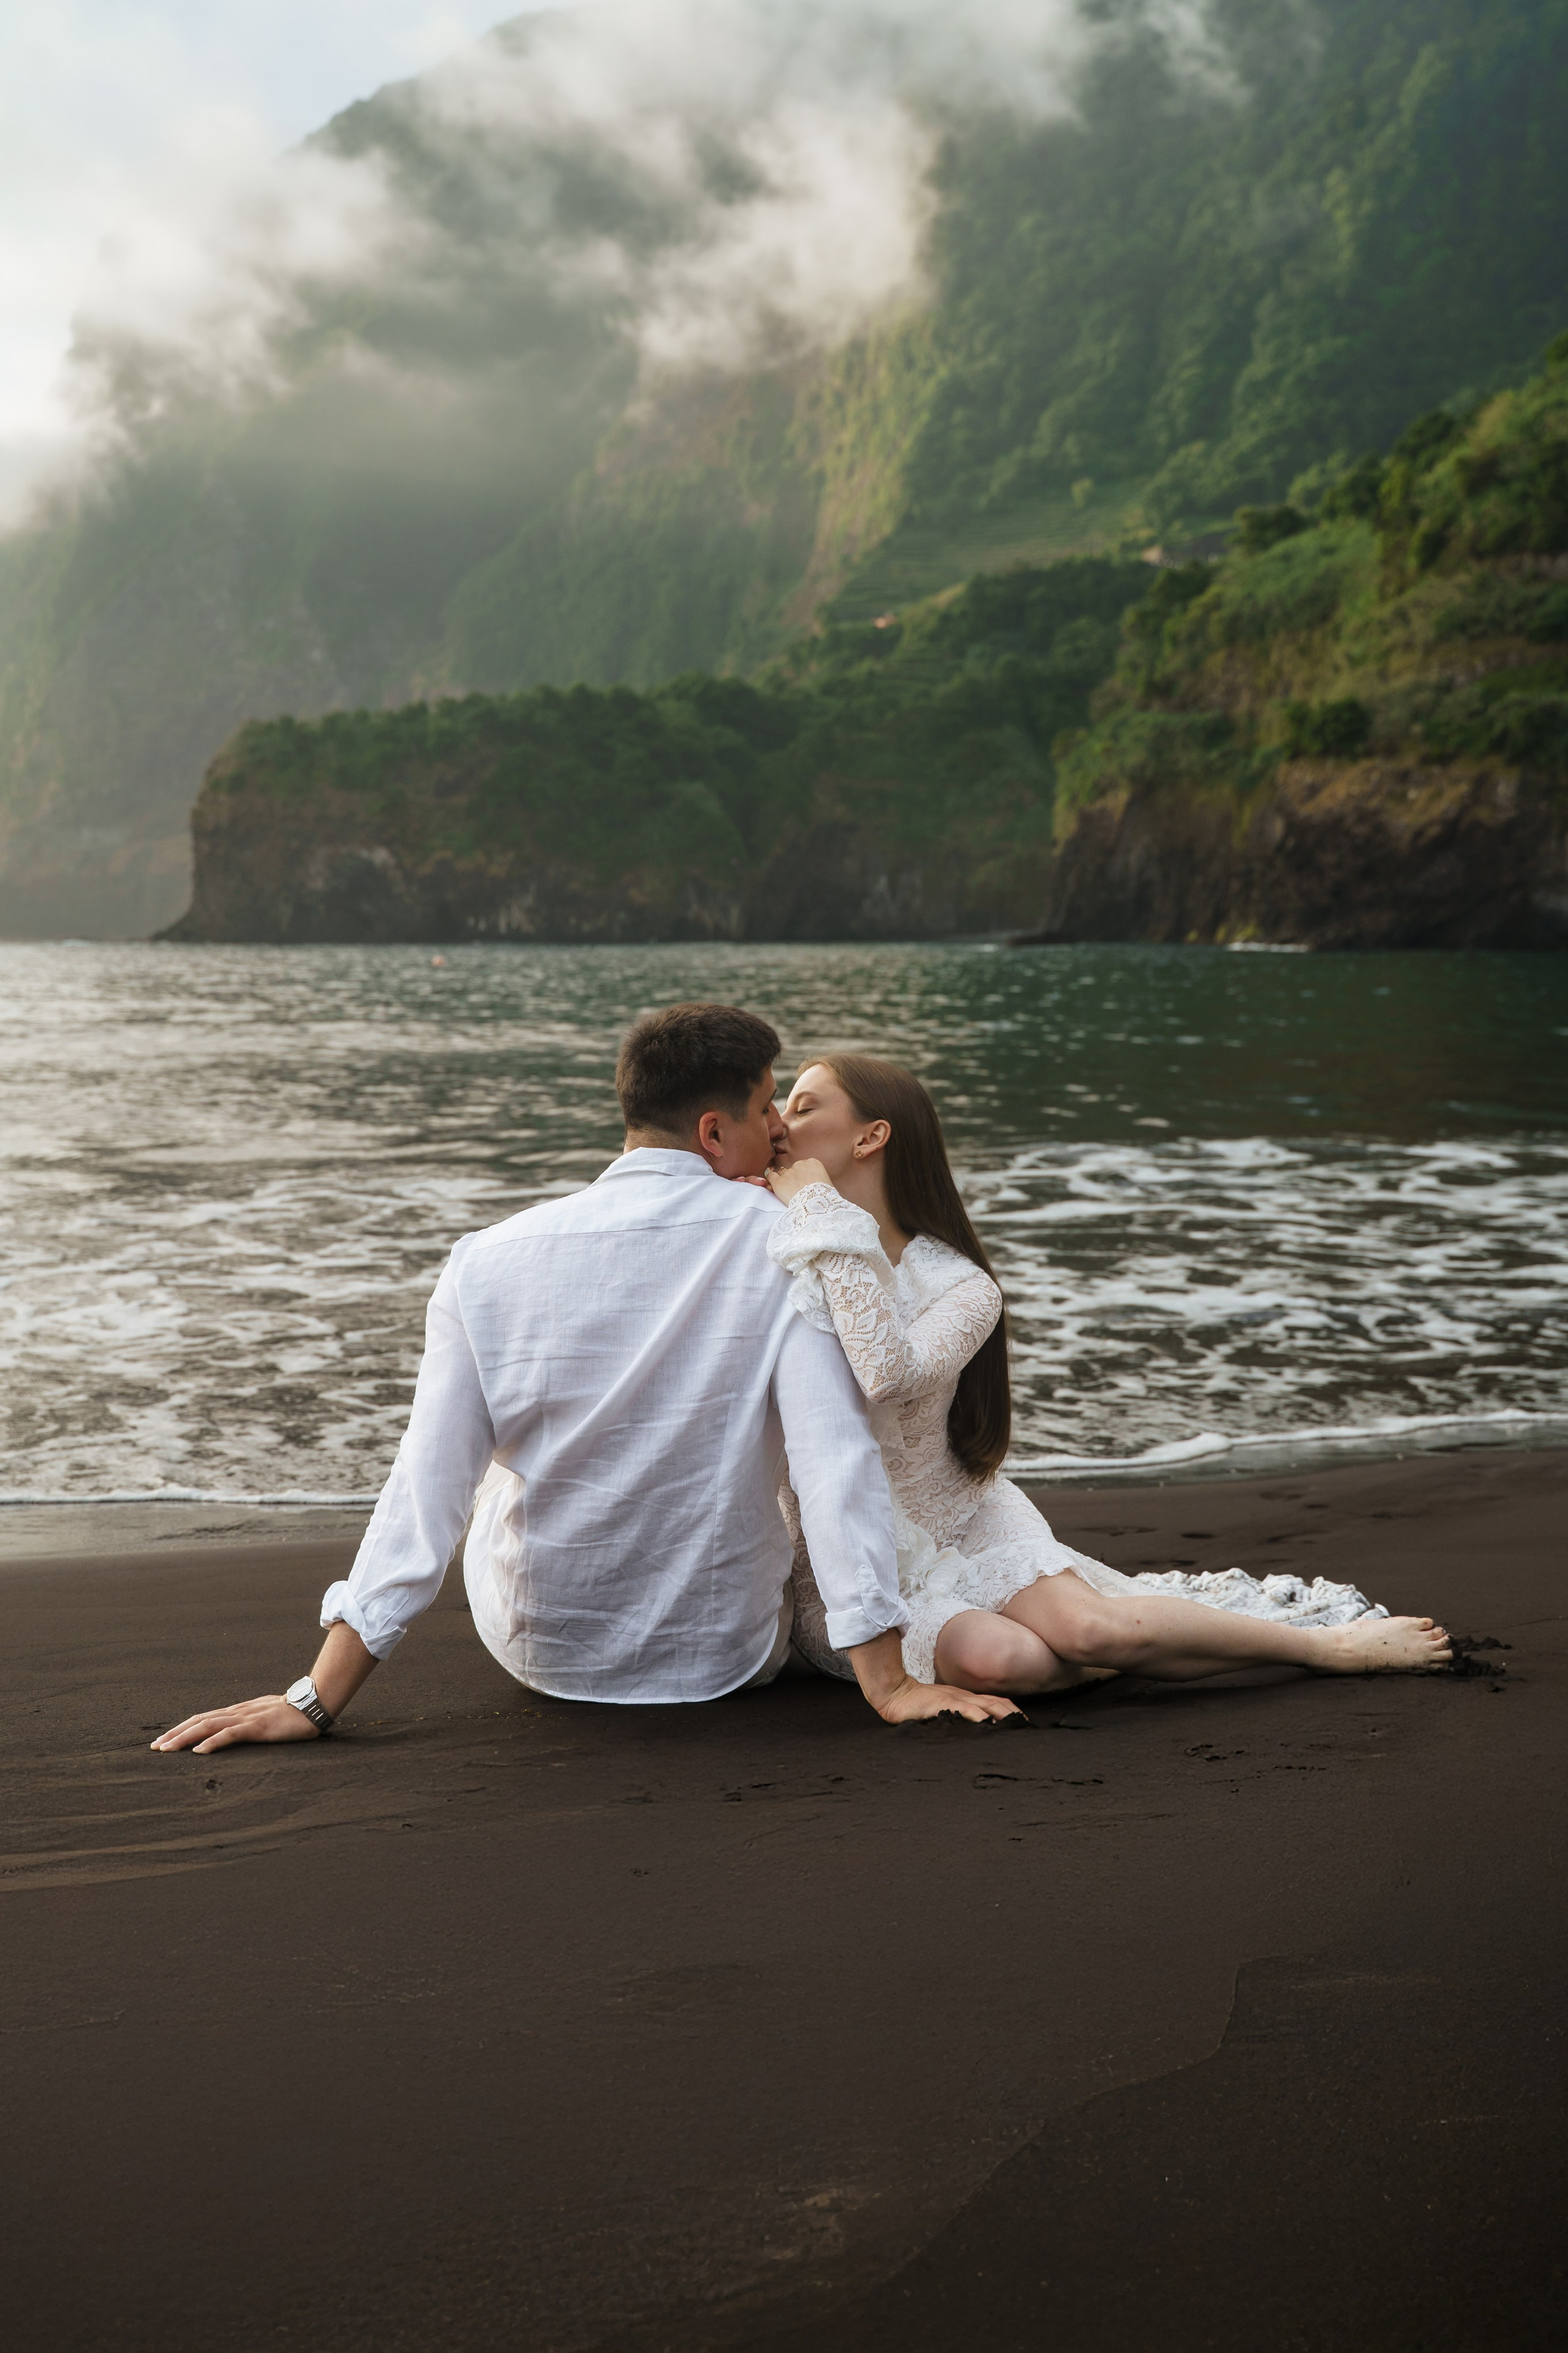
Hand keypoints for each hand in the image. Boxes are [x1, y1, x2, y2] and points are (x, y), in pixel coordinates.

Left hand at [150, 1696, 320, 1753]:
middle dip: (174, 1734)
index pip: (203, 1718)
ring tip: (167, 1749)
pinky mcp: (257, 1727)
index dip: (181, 1728)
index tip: (164, 1740)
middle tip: (154, 1747)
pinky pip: (230, 1734)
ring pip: (207, 1726)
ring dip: (184, 1738)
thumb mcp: (265, 1719)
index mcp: (238, 1711)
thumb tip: (236, 1734)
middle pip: (198, 1720)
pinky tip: (199, 1750)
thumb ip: (250, 1724)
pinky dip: (212, 1742)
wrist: (314, 1704)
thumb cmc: (292, 1714)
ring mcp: (246, 1718)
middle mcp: (237, 1712)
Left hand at [765, 1157, 831, 1205]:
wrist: (817, 1206)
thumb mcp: (828, 1184)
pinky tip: (773, 1187)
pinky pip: (770, 1177)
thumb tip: (818, 1185)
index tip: (804, 1184)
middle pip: (793, 1169)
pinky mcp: (779, 1182)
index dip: (803, 1175)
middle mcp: (800, 1164)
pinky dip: (770, 1181)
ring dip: (784, 1181)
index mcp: (813, 1163)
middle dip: (794, 1178)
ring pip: (782, 1174)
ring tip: (787, 1192)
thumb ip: (819, 1179)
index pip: (804, 1166)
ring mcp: (788, 1173)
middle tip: (796, 1190)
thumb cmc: (826, 1198)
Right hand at [874, 1675, 1024, 1725]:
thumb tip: (977, 1728)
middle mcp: (965, 1697)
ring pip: (986, 1705)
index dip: (1012, 1711)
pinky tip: (987, 1722)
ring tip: (1016, 1725)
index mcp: (966, 1698)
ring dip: (1003, 1714)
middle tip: (1028, 1728)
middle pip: (997, 1702)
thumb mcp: (944, 1710)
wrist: (896, 1693)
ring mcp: (955, 1699)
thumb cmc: (919, 1705)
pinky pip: (964, 1709)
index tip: (1025, 1724)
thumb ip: (959, 1716)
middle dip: (1014, 1715)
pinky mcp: (943, 1704)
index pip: (996, 1701)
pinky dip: (978, 1715)